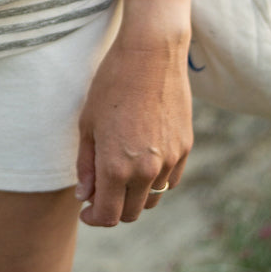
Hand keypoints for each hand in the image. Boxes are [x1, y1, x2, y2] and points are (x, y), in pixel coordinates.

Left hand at [74, 33, 191, 225]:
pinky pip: (170, 180)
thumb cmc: (112, 83)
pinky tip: (142, 160)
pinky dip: (156, 180)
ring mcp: (169, 161)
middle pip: (132, 213)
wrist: (151, 53)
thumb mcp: (88, 122)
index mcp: (116, 167)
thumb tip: (85, 195)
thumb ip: (86, 164)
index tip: (86, 210)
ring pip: (153, 199)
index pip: (108, 215)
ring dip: (136, 196)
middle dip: (114, 208)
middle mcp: (146, 171)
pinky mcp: (185, 148)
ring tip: (121, 174)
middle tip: (100, 192)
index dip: (95, 218)